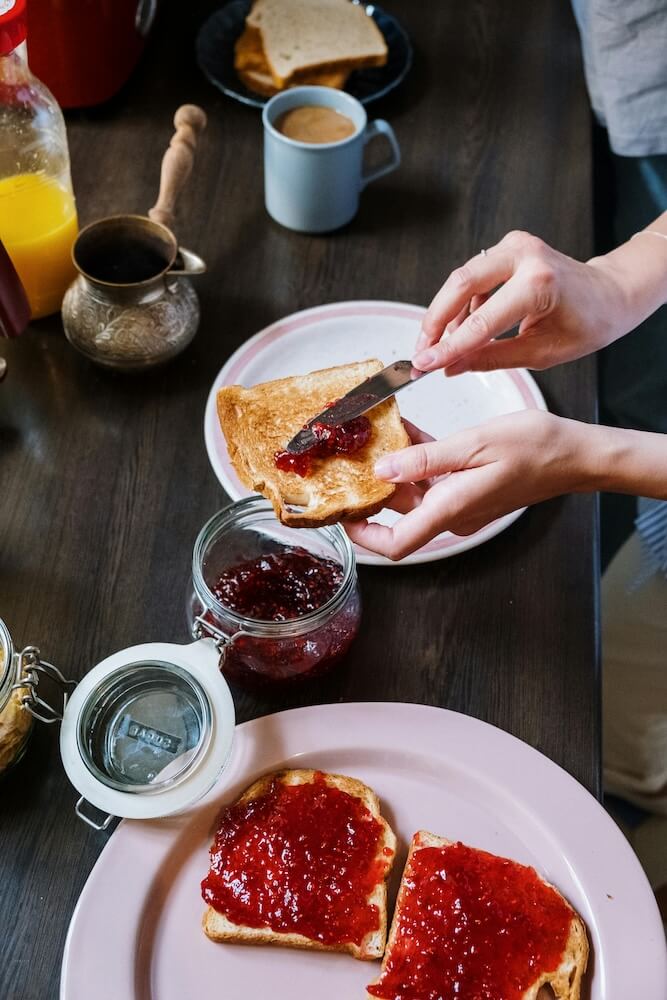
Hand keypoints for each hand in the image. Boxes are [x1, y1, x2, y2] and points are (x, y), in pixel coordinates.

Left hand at [345, 411, 594, 560]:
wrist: (574, 455)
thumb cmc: (535, 448)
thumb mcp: (474, 444)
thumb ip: (425, 458)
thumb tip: (384, 469)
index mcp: (451, 508)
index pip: (397, 544)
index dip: (364, 537)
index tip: (343, 516)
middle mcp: (453, 513)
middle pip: (399, 515)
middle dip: (372, 491)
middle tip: (349, 460)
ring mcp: (461, 503)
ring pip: (414, 493)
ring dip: (394, 469)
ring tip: (374, 436)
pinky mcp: (469, 490)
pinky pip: (433, 480)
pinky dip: (417, 460)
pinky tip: (406, 433)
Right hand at [412, 230, 632, 374]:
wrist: (611, 293)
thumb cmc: (588, 322)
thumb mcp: (541, 353)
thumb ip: (491, 358)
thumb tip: (451, 367)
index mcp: (539, 284)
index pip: (480, 322)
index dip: (448, 347)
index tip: (425, 364)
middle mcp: (524, 256)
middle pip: (459, 285)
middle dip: (435, 322)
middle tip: (422, 351)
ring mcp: (514, 246)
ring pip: (461, 279)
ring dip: (445, 314)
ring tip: (438, 346)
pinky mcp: (508, 247)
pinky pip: (473, 276)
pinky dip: (461, 304)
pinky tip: (460, 328)